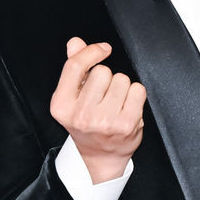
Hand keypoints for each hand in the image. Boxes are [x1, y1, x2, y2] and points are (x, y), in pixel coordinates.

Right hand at [50, 37, 145, 182]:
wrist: (99, 157)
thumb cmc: (87, 124)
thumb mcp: (72, 98)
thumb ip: (74, 68)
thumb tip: (75, 43)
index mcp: (62, 106)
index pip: (75, 66)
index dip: (91, 52)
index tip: (102, 50)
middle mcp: (82, 115)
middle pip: (102, 71)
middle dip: (106, 79)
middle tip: (102, 97)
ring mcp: (105, 121)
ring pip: (121, 79)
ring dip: (121, 87)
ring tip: (114, 104)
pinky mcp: (126, 124)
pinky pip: (138, 90)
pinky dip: (136, 95)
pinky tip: (126, 108)